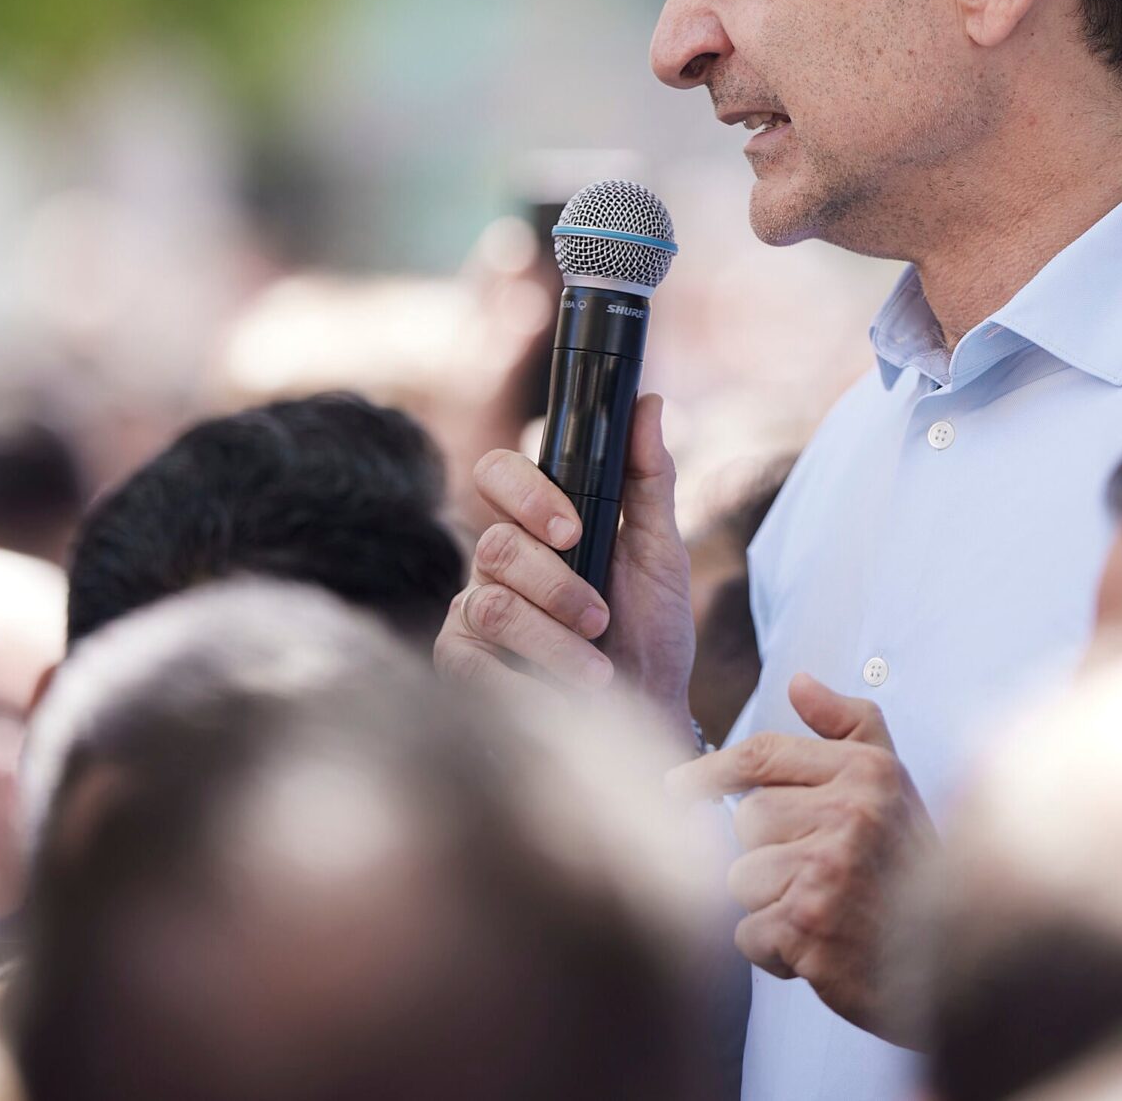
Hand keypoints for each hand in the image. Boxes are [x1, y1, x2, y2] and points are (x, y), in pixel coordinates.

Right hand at [434, 393, 695, 718]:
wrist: (645, 719)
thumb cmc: (652, 636)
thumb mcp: (663, 555)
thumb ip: (649, 479)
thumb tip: (647, 401)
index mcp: (539, 526)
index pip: (498, 473)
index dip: (526, 493)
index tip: (574, 530)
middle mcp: (498, 564)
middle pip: (496, 544)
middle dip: (557, 586)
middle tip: (601, 617)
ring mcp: (472, 613)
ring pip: (489, 604)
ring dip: (553, 640)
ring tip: (597, 670)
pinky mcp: (459, 663)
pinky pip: (468, 656)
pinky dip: (524, 680)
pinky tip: (557, 696)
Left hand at [668, 673, 934, 1041]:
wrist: (952, 958)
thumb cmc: (912, 869)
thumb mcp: (892, 783)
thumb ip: (847, 725)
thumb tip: (798, 682)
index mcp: (866, 772)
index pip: (764, 754)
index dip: (712, 769)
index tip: (680, 785)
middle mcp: (849, 815)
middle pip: (747, 821)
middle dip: (769, 851)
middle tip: (819, 873)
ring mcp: (828, 871)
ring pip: (741, 878)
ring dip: (770, 903)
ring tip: (823, 909)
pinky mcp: (809, 927)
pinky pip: (747, 933)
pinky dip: (774, 950)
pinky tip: (819, 946)